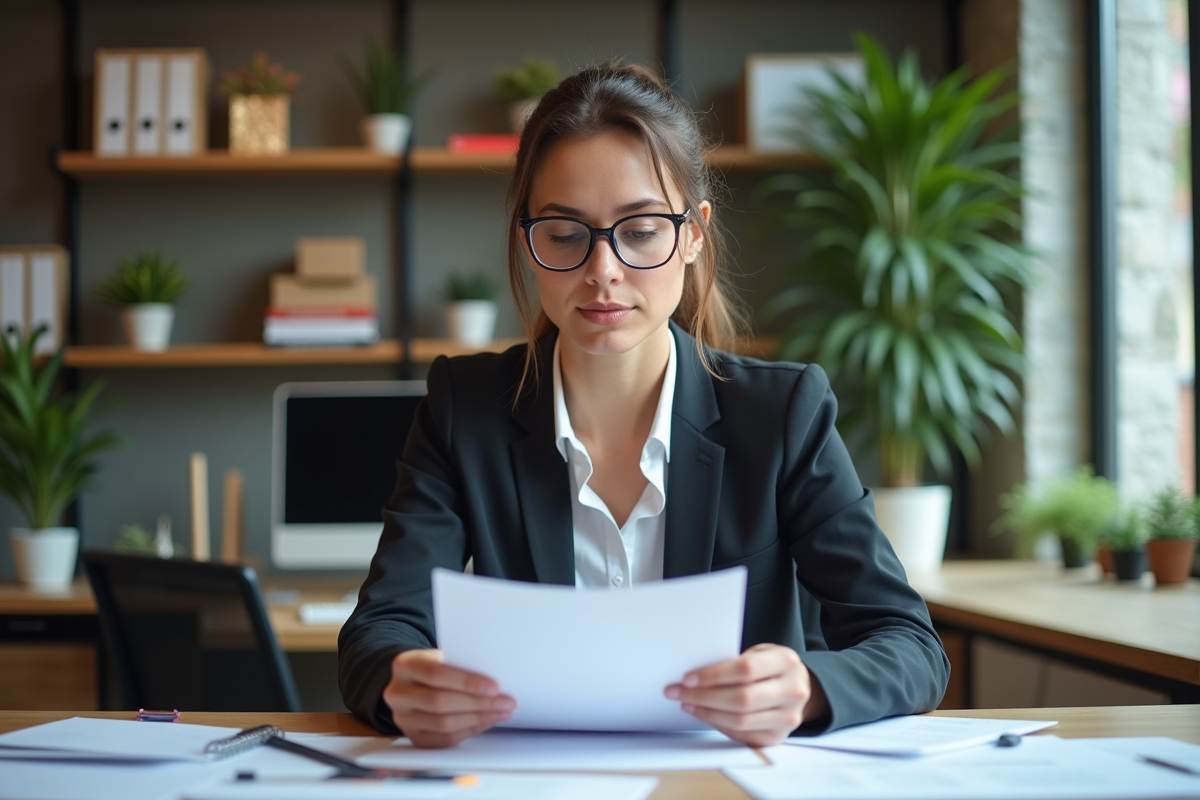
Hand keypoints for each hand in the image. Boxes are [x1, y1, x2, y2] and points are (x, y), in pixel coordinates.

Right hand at [383, 649, 515, 747]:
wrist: (413, 683)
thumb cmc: (435, 666)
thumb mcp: (442, 656)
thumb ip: (461, 664)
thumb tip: (495, 680)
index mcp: (404, 665)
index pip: (436, 674)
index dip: (467, 682)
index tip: (494, 687)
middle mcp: (397, 693)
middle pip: (440, 702)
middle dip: (478, 703)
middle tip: (505, 701)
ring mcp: (403, 718)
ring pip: (444, 724)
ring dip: (479, 718)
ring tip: (501, 711)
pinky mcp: (414, 737)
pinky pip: (446, 739)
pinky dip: (471, 730)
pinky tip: (487, 720)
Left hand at [664, 643, 827, 746]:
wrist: (800, 686)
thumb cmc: (771, 666)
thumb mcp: (760, 653)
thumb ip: (736, 661)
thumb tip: (695, 676)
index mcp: (786, 662)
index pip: (745, 670)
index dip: (713, 675)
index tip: (688, 678)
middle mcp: (792, 691)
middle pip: (741, 699)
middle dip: (704, 697)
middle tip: (679, 693)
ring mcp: (788, 717)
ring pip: (740, 721)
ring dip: (707, 713)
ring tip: (687, 704)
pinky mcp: (777, 736)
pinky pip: (741, 734)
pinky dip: (718, 724)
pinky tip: (704, 714)